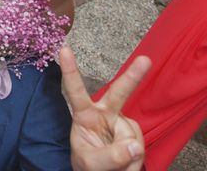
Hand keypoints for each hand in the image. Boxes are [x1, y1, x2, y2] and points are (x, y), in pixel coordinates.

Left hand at [61, 47, 149, 170]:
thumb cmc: (88, 163)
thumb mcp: (89, 162)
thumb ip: (108, 156)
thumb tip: (134, 146)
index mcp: (84, 115)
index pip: (75, 92)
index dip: (70, 71)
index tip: (64, 49)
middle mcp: (104, 113)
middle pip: (119, 93)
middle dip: (133, 76)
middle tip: (145, 60)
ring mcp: (122, 123)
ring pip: (131, 137)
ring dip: (126, 157)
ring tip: (115, 163)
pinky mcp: (135, 134)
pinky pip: (140, 149)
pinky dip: (134, 162)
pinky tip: (126, 162)